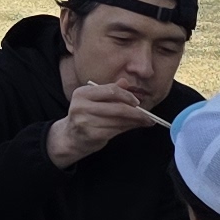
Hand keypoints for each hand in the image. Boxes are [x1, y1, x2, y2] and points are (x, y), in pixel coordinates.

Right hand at [47, 77, 161, 167]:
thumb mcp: (94, 100)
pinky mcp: (91, 135)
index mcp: (82, 93)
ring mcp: (85, 122)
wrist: (70, 137)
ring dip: (135, 122)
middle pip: (117, 107)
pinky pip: (116, 130)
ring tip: (145, 122)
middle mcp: (81, 106)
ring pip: (119, 120)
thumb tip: (126, 82)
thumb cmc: (85, 116)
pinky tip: (134, 127)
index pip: (111, 90)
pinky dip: (128, 128)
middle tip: (149, 116)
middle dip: (137, 112)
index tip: (137, 102)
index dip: (127, 96)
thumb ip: (110, 91)